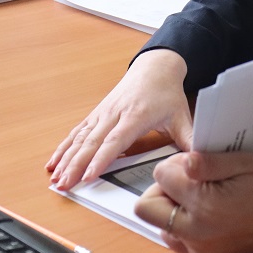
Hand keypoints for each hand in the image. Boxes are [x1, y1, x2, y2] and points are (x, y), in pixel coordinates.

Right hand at [46, 49, 192, 189]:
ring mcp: (102, 114)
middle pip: (92, 142)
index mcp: (136, 115)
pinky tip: (53, 162)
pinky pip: (77, 132)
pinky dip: (64, 148)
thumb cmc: (166, 92)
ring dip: (66, 159)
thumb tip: (199, 162)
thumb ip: (190, 140)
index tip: (88, 176)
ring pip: (80, 138)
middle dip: (75, 165)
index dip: (101, 159)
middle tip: (63, 185)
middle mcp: (114, 114)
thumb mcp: (181, 115)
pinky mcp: (96, 114)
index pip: (115, 140)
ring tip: (54, 178)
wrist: (155, 67)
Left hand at [134, 151, 252, 252]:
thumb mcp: (244, 162)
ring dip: (172, 206)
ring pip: (159, 223)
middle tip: (192, 179)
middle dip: (164, 188)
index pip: (161, 176)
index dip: (176, 163)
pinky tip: (207, 212)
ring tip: (203, 196)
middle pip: (148, 207)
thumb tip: (182, 161)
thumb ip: (209, 162)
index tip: (198, 163)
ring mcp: (199, 249)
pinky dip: (182, 223)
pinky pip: (176, 238)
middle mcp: (196, 233)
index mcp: (204, 206)